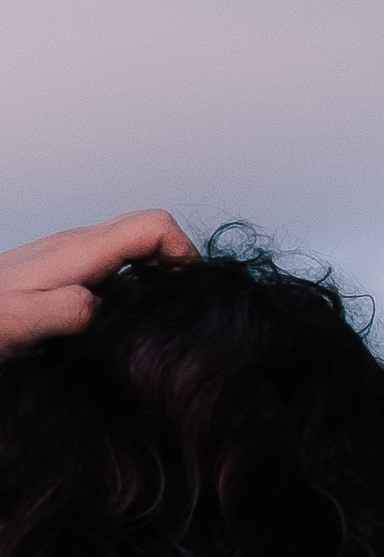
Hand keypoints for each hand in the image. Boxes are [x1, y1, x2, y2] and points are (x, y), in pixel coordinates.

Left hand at [0, 210, 194, 352]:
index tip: (188, 294)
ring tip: (155, 325)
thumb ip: (72, 311)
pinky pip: (116, 274)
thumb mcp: (23, 323)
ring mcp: (73, 260)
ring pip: (136, 255)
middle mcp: (80, 248)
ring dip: (156, 284)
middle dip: (176, 270)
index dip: (184, 255)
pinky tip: (124, 329)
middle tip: (179, 314)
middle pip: (151, 236)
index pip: (155, 226)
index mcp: (79, 251)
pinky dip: (133, 295)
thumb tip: (113, 309)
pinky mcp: (66, 277)